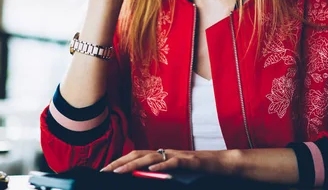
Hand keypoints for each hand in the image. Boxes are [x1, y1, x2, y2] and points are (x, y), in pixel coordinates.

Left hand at [100, 149, 240, 174]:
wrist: (222, 164)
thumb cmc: (198, 169)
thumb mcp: (175, 172)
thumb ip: (159, 172)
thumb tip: (143, 175)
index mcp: (161, 154)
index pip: (136, 155)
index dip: (120, 160)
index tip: (105, 169)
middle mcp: (166, 152)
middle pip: (138, 154)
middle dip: (120, 162)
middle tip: (105, 171)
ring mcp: (177, 155)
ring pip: (152, 157)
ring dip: (134, 164)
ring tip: (119, 171)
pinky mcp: (190, 162)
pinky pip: (173, 163)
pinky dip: (161, 166)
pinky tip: (151, 170)